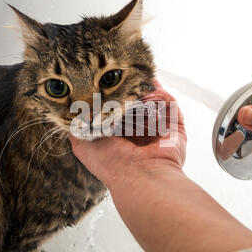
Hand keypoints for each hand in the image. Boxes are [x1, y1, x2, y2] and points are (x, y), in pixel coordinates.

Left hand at [69, 81, 186, 189]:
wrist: (138, 176)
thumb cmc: (110, 162)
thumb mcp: (82, 142)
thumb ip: (78, 125)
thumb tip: (76, 109)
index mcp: (119, 138)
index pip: (117, 111)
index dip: (113, 96)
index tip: (108, 82)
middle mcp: (139, 134)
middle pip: (137, 103)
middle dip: (131, 89)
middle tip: (125, 75)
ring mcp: (159, 130)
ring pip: (153, 102)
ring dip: (146, 89)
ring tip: (138, 79)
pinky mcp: (175, 128)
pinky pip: (170, 105)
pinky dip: (161, 95)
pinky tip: (151, 89)